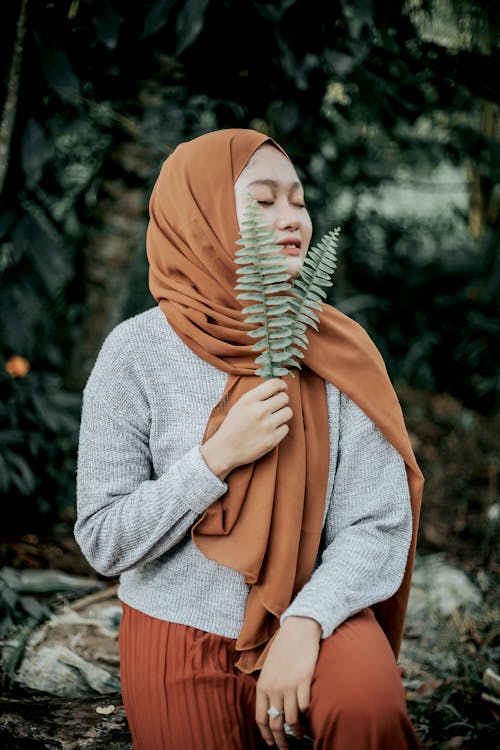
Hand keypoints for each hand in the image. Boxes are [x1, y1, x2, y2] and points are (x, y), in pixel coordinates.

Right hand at [200, 378, 291, 479]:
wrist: (224, 450)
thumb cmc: (233, 426)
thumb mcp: (240, 405)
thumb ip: (257, 396)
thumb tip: (278, 388)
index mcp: (249, 399)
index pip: (274, 384)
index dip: (282, 385)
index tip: (283, 389)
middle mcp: (259, 411)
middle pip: (284, 398)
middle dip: (281, 401)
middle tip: (275, 407)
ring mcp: (266, 426)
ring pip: (288, 412)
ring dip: (282, 415)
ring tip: (272, 420)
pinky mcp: (272, 440)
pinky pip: (285, 428)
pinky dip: (279, 430)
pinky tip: (269, 432)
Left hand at [255, 617, 320, 747]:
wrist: (298, 630)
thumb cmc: (284, 650)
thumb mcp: (269, 670)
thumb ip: (269, 690)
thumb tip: (272, 712)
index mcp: (262, 686)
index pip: (261, 718)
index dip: (266, 735)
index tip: (271, 744)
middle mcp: (273, 688)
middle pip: (275, 723)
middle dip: (281, 740)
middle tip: (286, 747)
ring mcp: (288, 685)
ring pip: (291, 719)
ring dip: (296, 730)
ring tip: (300, 733)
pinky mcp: (303, 681)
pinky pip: (304, 706)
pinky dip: (306, 714)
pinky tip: (308, 715)